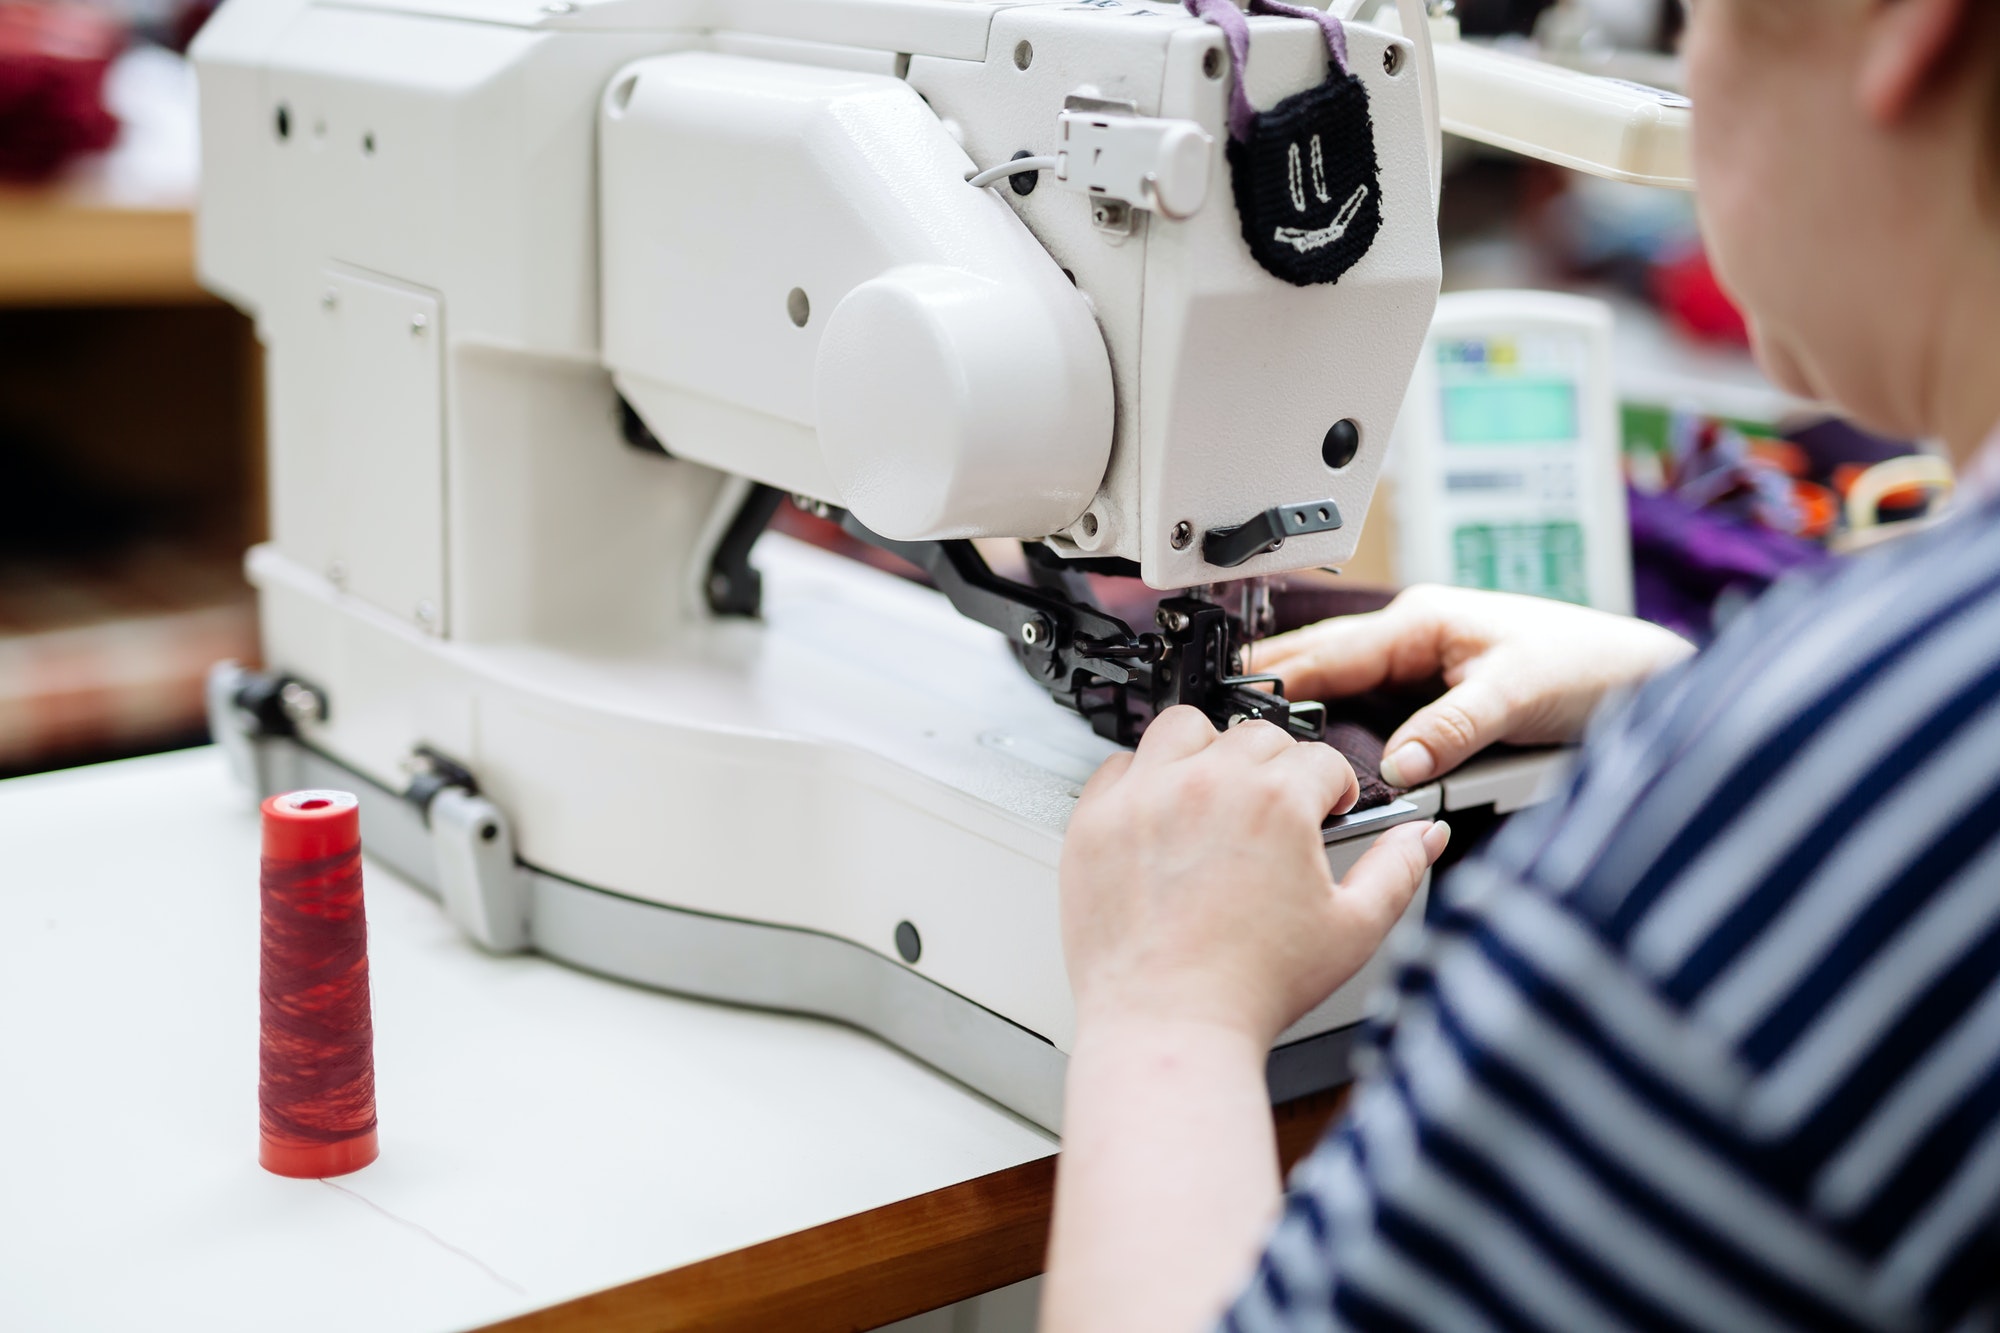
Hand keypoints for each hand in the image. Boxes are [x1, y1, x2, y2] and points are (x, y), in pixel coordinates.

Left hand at [1060, 706, 1449, 1046]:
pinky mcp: (1096, 820)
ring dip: (1207, 751)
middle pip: (1256, 736)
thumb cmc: (1253, 989)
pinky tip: (1160, 817)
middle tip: (1275, 814)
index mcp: (1276, 801)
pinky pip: (1120, 766)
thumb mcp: (1353, 931)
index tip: (1326, 812)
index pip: (1321, 759)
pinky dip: (1142, 782)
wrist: (1168, 1026)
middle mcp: (1208, 784)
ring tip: (1216, 796)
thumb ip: (1397, 870)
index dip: (1334, 789)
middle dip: (1278, 768)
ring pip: (1183, 729)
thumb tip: (1426, 836)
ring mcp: (1145, 797)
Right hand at [1252, 585, 1693, 787]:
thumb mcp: (1516, 695)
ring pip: (1343, 683)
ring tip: (1251, 734)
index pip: (1331, 651)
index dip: (1280, 678)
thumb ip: (1452, 729)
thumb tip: (1399, 765)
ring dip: (1303, 701)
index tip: (1233, 703)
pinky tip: (1316, 743)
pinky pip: (1370, 706)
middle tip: (1214, 714)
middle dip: (1273, 681)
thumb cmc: (1592, 662)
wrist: (1644, 675)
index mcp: (1422, 619)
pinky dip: (1338, 721)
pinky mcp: (1437, 691)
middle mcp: (1416, 635)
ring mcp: (1423, 662)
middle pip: (1323, 660)